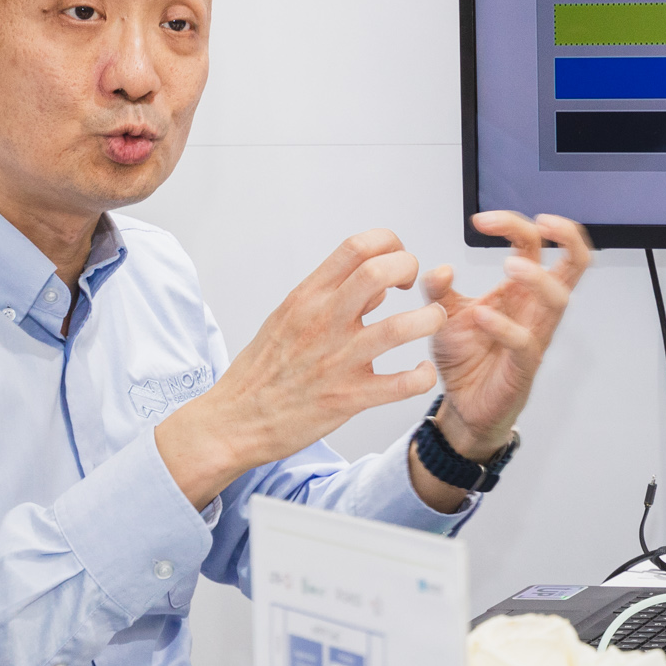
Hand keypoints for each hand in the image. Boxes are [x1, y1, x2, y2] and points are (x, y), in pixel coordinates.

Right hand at [155, 230, 441, 506]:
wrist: (234, 421)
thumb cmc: (261, 372)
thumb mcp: (287, 319)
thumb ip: (331, 298)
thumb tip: (375, 287)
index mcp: (307, 298)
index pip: (356, 247)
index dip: (389, 244)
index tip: (397, 263)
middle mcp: (323, 323)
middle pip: (378, 272)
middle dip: (410, 269)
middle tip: (414, 288)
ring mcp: (337, 361)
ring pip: (401, 327)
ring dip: (430, 320)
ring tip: (432, 322)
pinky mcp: (348, 398)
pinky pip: (401, 384)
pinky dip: (422, 376)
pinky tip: (422, 373)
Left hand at [408, 212, 594, 476]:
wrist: (464, 405)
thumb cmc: (466, 359)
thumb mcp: (443, 315)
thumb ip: (438, 289)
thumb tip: (441, 268)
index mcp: (519, 291)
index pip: (533, 244)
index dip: (513, 224)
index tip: (481, 221)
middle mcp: (534, 308)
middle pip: (574, 263)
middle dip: (566, 236)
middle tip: (539, 224)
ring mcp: (534, 335)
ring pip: (559, 299)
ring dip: (538, 278)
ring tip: (511, 268)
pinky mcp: (523, 365)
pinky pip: (526, 342)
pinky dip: (505, 326)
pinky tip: (482, 317)